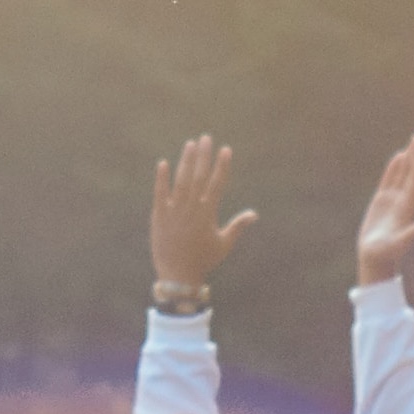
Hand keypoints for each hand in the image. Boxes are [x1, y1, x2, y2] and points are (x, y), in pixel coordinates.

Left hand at [151, 137, 255, 290]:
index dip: (222, 166)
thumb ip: (238, 226)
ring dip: (186, 161)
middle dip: (204, 156)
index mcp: (208, 214)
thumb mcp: (223, 243)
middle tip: (206, 137)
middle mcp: (192, 209)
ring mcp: (174, 211)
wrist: (178, 275)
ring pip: (181, 181)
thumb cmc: (203, 260)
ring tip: (190, 144)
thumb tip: (254, 214)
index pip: (217, 184)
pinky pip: (160, 193)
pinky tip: (163, 163)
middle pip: (199, 177)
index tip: (226, 150)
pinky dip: (161, 179)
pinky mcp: (159, 216)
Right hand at [354, 136, 413, 287]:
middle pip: (411, 174)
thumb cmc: (387, 254)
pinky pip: (389, 181)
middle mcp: (402, 201)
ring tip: (411, 144)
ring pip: (401, 175)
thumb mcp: (400, 243)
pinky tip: (397, 158)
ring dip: (406, 160)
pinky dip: (393, 169)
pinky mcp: (381, 202)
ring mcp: (392, 201)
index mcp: (407, 207)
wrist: (376, 259)